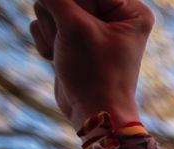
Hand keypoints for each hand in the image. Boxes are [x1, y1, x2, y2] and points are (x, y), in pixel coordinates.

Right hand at [29, 0, 153, 129]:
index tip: (77, 28)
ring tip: (68, 52)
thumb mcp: (74, 26)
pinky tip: (60, 59)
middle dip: (60, 18)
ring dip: (52, 31)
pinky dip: (46, 41)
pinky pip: (44, 22)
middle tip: (73, 42)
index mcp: (129, 9)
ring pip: (49, 6)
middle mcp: (112, 14)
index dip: (73, 4)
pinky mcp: (71, 38)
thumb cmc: (94, 72)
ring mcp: (89, 26)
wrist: (91, 113)